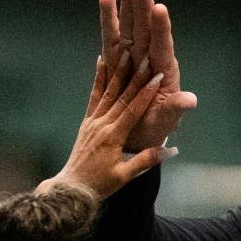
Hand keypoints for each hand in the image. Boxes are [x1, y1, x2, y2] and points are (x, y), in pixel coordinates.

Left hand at [46, 55, 173, 200]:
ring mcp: (93, 121)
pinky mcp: (87, 122)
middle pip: (122, 96)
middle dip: (135, 76)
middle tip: (146, 58)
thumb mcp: (124, 176)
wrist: (71, 187)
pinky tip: (100, 62)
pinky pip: (94, 96)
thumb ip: (145, 161)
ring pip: (107, 92)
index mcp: (113, 137)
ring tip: (125, 52)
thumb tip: (169, 150)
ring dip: (118, 72)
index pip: (133, 109)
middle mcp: (102, 125)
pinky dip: (98, 79)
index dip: (146, 92)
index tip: (157, 77)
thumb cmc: (100, 184)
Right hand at [98, 0, 196, 151]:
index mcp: (164, 72)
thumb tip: (190, 100)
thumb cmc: (154, 128)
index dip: (161, 28)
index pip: (162, 46)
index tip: (159, 9)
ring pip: (130, 28)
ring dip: (128, 7)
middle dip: (143, 8)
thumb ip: (174, 109)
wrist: (135, 134)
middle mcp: (149, 59)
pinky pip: (111, 36)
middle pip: (146, 30)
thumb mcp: (165, 121)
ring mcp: (132, 56)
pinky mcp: (116, 59)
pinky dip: (109, 19)